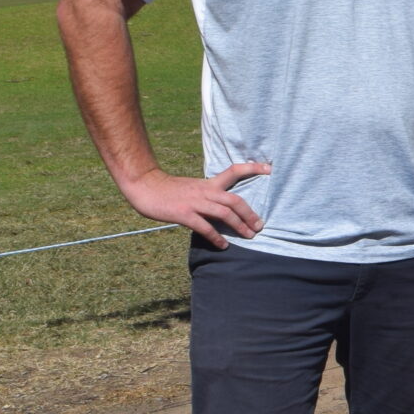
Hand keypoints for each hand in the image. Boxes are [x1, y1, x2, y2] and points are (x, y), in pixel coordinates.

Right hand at [123, 161, 267, 248]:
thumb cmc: (168, 189)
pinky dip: (216, 237)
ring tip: (249, 236)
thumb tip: (222, 210)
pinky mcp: (183, 213)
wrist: (144, 186)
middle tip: (260, 226)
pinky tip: (223, 245)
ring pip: (224, 213)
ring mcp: (195, 202)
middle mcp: (205, 191)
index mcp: (208, 183)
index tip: (270, 168)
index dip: (252, 168)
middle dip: (250, 214)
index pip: (234, 171)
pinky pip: (205, 227)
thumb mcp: (193, 188)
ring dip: (239, 226)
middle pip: (235, 200)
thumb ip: (208, 196)